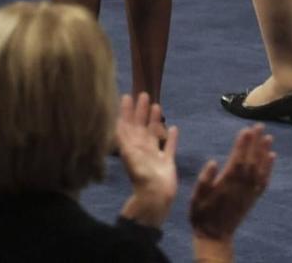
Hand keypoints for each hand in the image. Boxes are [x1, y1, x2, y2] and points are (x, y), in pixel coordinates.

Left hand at [115, 93, 179, 226]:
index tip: (126, 96)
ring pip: (154, 134)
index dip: (126, 111)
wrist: (154, 196)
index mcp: (131, 146)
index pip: (127, 125)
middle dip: (141, 111)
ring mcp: (154, 155)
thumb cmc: (141, 175)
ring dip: (155, 121)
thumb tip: (118, 120)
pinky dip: (171, 138)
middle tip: (143, 94)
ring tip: (157, 107)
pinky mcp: (167, 162)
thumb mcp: (128, 154)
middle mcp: (141, 148)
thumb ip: (124, 138)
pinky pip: (169, 147)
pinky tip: (174, 128)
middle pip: (140, 126)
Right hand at [189, 124, 274, 242]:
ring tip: (269, 137)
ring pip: (260, 169)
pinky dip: (269, 168)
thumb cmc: (202, 213)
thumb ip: (205, 179)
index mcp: (227, 183)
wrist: (215, 235)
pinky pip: (264, 181)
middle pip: (251, 160)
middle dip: (255, 142)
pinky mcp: (253, 197)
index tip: (246, 129)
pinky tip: (272, 157)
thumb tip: (213, 161)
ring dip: (264, 152)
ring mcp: (249, 192)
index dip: (242, 144)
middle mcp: (241, 185)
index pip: (237, 159)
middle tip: (260, 125)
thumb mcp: (197, 196)